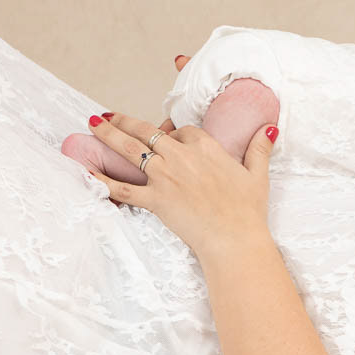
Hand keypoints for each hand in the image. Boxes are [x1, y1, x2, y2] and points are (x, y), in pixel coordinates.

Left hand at [84, 111, 277, 259]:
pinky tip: (86, 170)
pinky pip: (121, 187)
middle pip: (147, 131)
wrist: (234, 239)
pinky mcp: (154, 199)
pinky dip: (101, 180)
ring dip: (108, 134)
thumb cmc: (248, 210)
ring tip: (94, 124)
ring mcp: (165, 177)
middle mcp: (181, 156)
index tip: (169, 135)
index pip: (182, 130)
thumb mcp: (258, 174)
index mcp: (206, 147)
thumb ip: (259, 149)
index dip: (174, 132)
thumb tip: (269, 128)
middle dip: (125, 121)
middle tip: (109, 116)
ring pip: (130, 149)